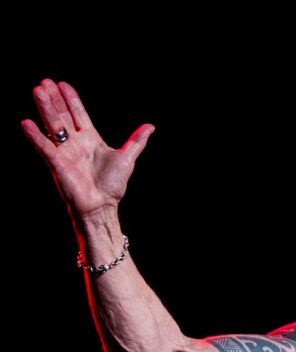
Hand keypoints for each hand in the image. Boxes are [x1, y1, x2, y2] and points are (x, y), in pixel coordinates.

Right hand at [21, 78, 154, 222]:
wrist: (102, 207)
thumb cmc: (112, 186)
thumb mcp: (127, 159)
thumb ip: (136, 141)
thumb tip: (150, 127)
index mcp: (90, 139)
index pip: (77, 114)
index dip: (70, 99)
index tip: (62, 84)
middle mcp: (75, 143)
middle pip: (62, 116)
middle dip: (54, 99)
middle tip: (44, 82)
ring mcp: (64, 152)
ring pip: (52, 126)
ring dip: (45, 108)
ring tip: (38, 91)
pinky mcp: (56, 164)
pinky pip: (44, 147)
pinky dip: (35, 136)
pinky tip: (26, 123)